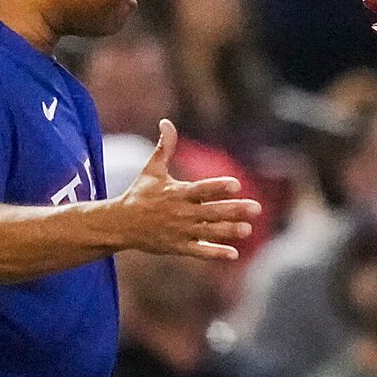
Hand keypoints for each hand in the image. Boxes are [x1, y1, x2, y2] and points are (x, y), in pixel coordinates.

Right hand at [108, 120, 256, 259]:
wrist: (119, 223)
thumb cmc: (139, 194)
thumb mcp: (151, 170)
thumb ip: (165, 148)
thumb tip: (166, 122)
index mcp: (176, 192)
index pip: (201, 189)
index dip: (218, 187)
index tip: (236, 184)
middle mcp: (180, 212)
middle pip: (211, 211)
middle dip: (234, 210)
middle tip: (257, 208)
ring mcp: (180, 231)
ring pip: (208, 231)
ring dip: (228, 231)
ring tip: (248, 230)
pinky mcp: (177, 247)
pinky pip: (198, 251)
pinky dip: (214, 253)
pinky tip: (234, 254)